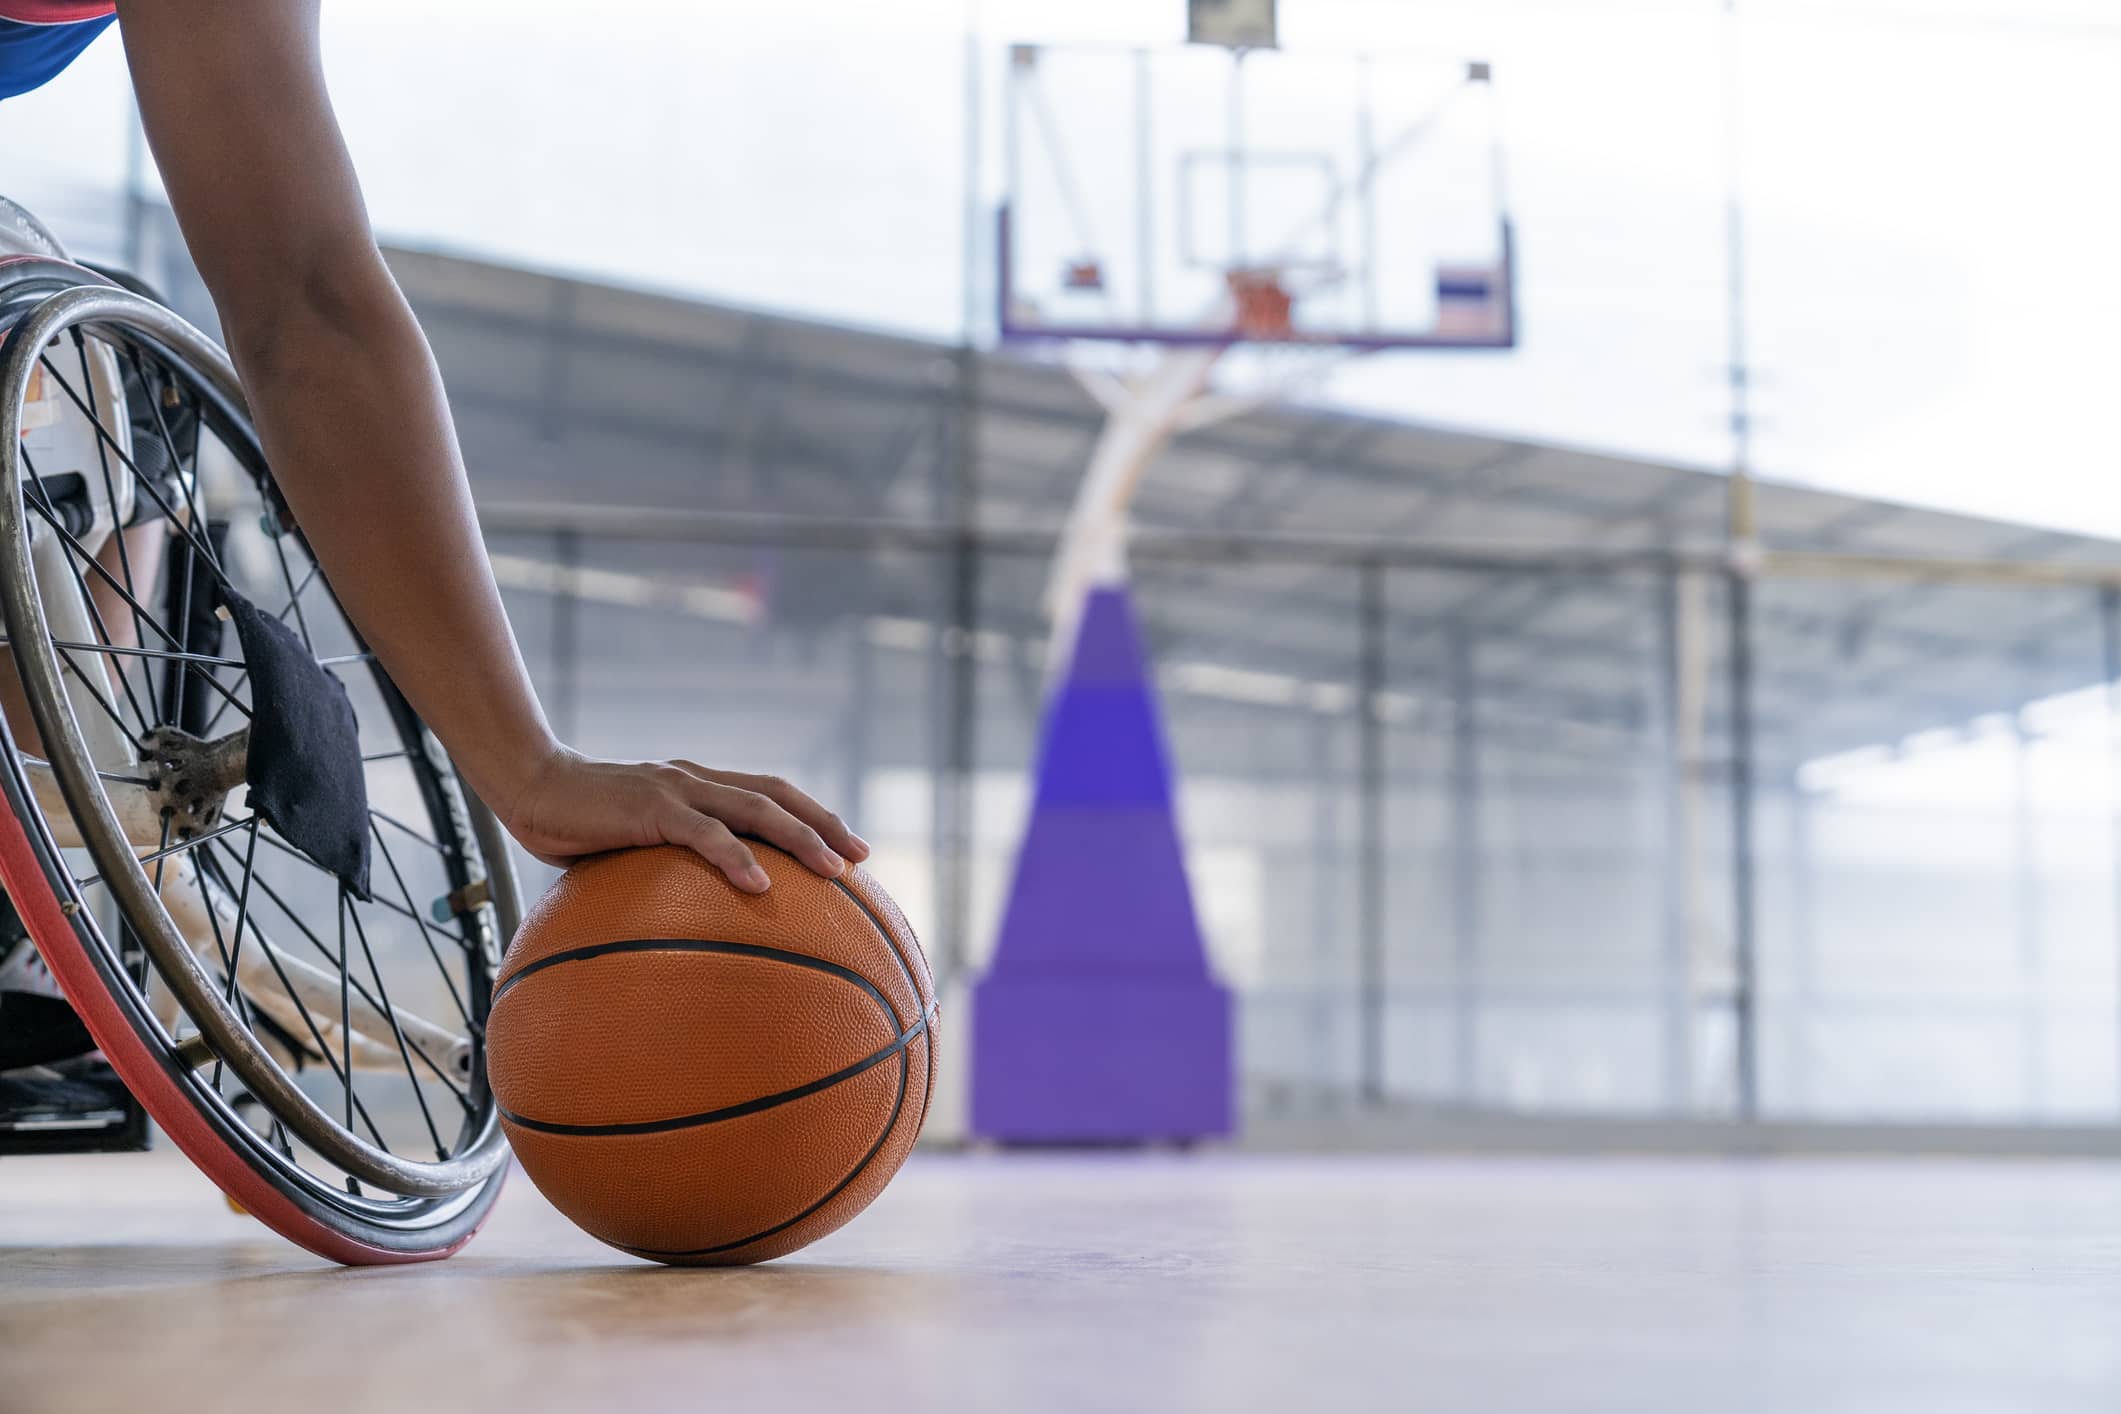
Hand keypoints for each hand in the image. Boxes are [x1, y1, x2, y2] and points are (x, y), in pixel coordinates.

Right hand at [495, 747, 868, 891]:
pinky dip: (736, 858)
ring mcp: (676, 790)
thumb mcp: (631, 846)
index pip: (769, 793)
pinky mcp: (651, 807)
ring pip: (754, 808)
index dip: (813, 815)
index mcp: (697, 786)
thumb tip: (688, 921)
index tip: (850, 848)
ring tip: (832, 870)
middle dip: (824, 824)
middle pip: (777, 795)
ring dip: (799, 838)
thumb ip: (664, 868)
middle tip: (862, 858)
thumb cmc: (578, 824)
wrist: (529, 787)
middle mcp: (696, 781)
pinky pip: (704, 834)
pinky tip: (761, 886)